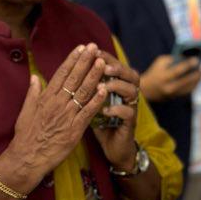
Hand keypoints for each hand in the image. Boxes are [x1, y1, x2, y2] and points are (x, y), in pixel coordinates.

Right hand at [4, 44, 106, 184]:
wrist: (28, 158)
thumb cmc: (26, 136)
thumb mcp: (25, 112)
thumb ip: (32, 93)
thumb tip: (35, 77)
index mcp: (45, 98)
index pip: (61, 74)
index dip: (72, 60)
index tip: (80, 48)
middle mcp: (57, 104)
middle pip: (74, 79)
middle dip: (85, 62)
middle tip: (95, 47)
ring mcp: (66, 116)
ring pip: (83, 92)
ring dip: (94, 76)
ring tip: (102, 63)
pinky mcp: (75, 129)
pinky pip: (88, 112)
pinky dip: (97, 100)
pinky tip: (105, 89)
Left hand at [91, 49, 141, 169]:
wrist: (113, 148)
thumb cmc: (101, 122)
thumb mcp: (92, 103)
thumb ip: (85, 89)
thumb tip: (68, 73)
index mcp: (118, 87)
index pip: (115, 66)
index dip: (106, 57)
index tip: (93, 51)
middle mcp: (127, 95)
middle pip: (130, 74)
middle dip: (116, 67)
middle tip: (102, 64)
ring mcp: (131, 108)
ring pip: (132, 91)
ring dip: (117, 86)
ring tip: (103, 85)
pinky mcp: (131, 123)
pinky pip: (128, 113)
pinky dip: (117, 110)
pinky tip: (105, 110)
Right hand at [139, 54, 200, 102]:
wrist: (147, 90)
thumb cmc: (155, 72)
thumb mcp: (160, 62)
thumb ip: (172, 59)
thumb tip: (186, 58)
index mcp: (163, 77)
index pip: (177, 70)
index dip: (188, 65)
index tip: (196, 60)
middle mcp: (168, 86)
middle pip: (186, 81)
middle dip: (197, 74)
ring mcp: (172, 94)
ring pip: (189, 88)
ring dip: (197, 80)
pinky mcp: (175, 97)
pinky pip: (187, 91)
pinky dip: (194, 85)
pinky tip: (198, 79)